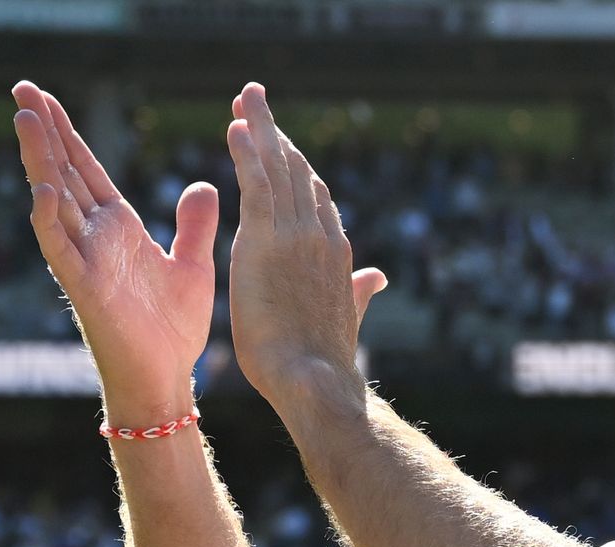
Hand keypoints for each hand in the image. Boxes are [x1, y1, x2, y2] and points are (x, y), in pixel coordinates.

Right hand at [11, 81, 217, 423]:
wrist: (166, 378)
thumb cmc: (172, 327)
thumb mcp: (192, 264)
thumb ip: (194, 224)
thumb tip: (205, 184)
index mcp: (118, 228)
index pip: (87, 169)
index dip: (68, 133)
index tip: (46, 96)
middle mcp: (95, 238)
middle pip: (64, 173)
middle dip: (44, 131)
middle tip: (21, 86)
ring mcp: (86, 260)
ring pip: (54, 202)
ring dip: (40, 161)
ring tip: (25, 119)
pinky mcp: (85, 288)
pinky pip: (61, 251)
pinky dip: (50, 221)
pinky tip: (44, 190)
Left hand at [226, 82, 386, 409]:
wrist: (316, 381)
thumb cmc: (325, 360)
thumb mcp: (345, 316)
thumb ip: (359, 291)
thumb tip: (378, 277)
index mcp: (335, 251)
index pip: (315, 196)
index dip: (295, 164)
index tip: (277, 140)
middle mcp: (319, 236)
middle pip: (297, 171)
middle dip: (276, 133)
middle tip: (255, 99)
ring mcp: (296, 236)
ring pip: (278, 169)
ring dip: (261, 129)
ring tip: (246, 98)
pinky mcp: (267, 242)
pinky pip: (257, 186)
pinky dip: (247, 154)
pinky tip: (236, 128)